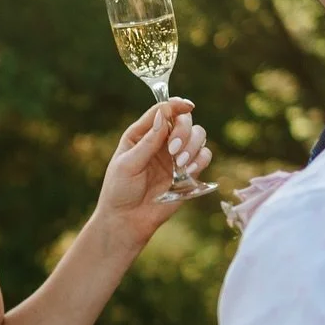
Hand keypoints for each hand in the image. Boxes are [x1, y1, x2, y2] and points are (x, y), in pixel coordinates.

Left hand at [94, 101, 211, 247]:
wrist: (127, 220)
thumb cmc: (120, 190)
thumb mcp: (128, 164)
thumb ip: (147, 141)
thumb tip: (163, 115)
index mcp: (142, 134)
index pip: (162, 111)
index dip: (176, 105)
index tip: (187, 106)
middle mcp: (162, 141)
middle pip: (184, 120)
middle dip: (184, 131)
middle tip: (174, 149)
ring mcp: (176, 156)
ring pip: (198, 136)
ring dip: (193, 145)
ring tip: (180, 164)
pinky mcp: (188, 172)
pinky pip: (204, 156)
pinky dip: (200, 160)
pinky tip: (188, 171)